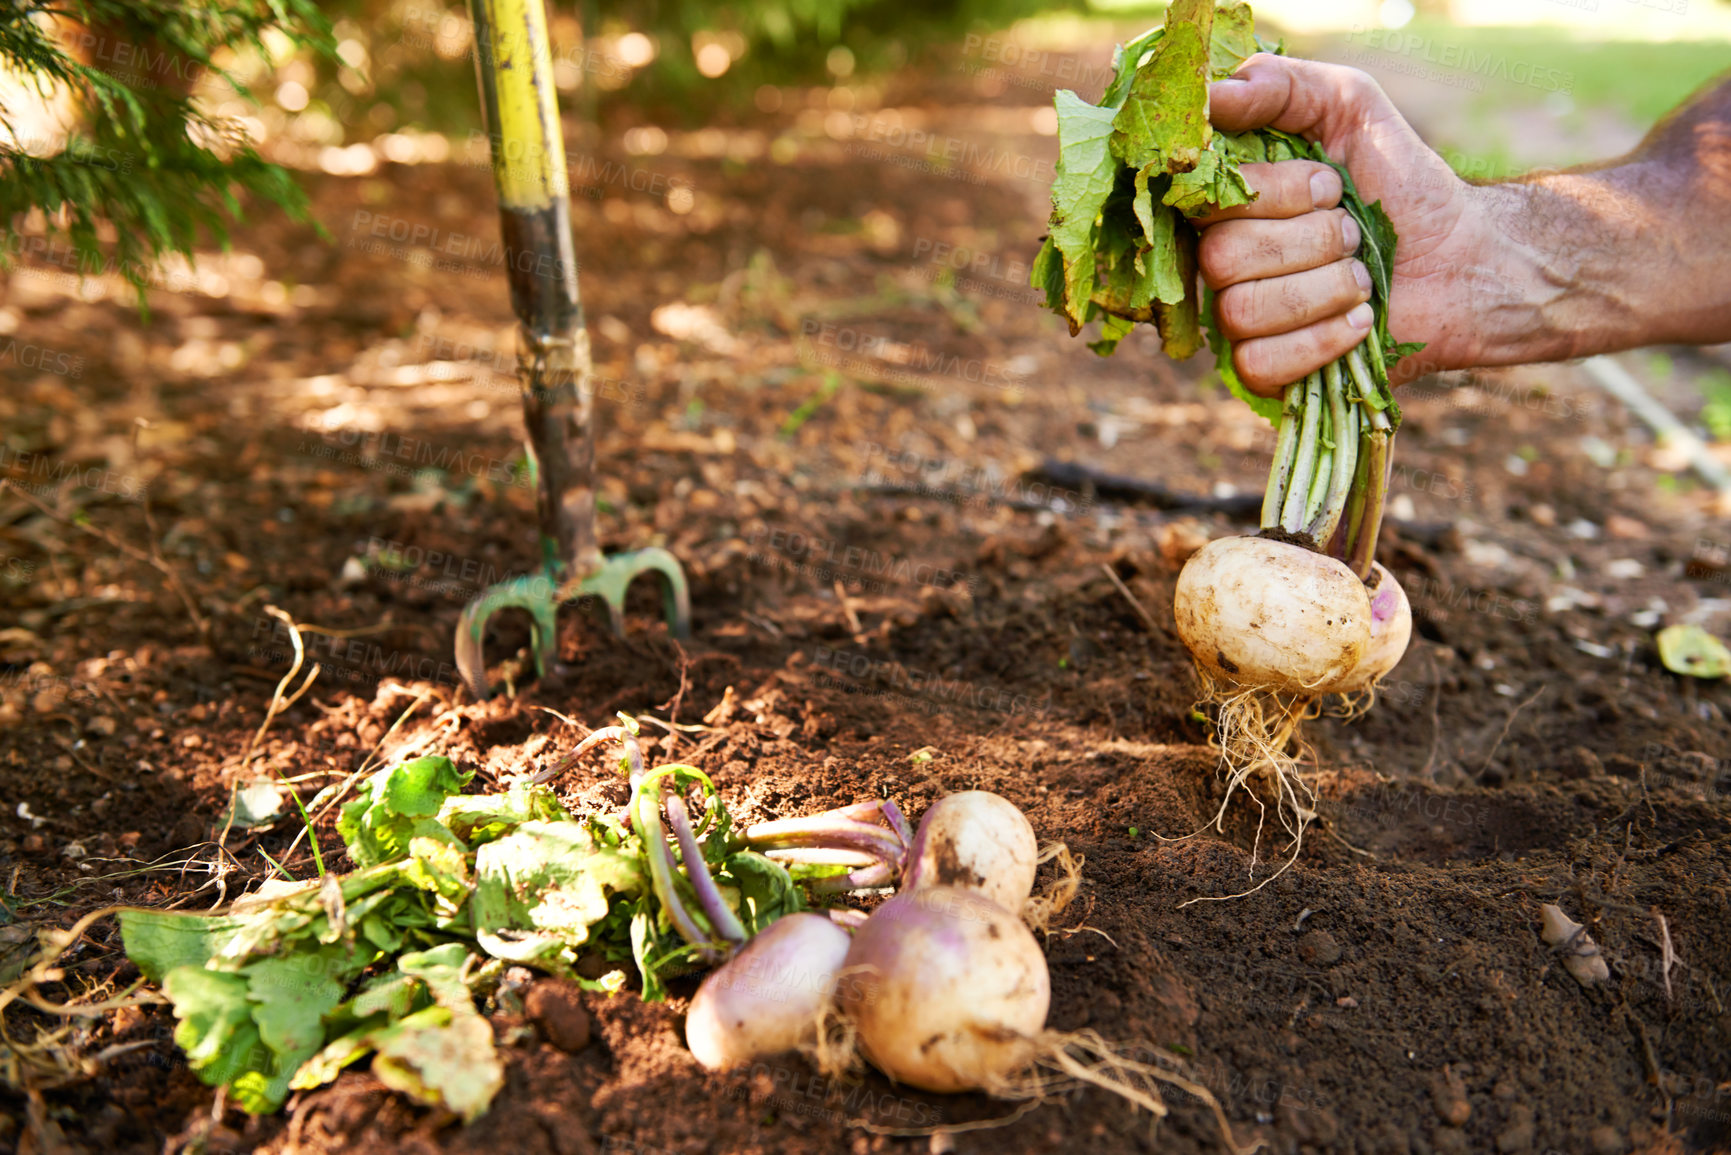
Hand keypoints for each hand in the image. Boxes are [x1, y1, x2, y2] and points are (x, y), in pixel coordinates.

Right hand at [1196, 54, 1492, 392]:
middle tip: (1355, 235)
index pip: (1206, 202)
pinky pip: (1260, 364)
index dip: (1274, 194)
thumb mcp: (1352, 107)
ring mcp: (1239, 321)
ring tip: (1366, 278)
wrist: (1463, 261)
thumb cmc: (1403, 184)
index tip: (1331, 185)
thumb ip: (1283, 86)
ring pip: (1241, 313)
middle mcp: (1223, 261)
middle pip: (1221, 259)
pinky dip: (1320, 341)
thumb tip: (1211, 95)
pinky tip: (1361, 323)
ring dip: (1325, 289)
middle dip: (1311, 242)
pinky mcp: (1266, 372)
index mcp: (1231, 203)